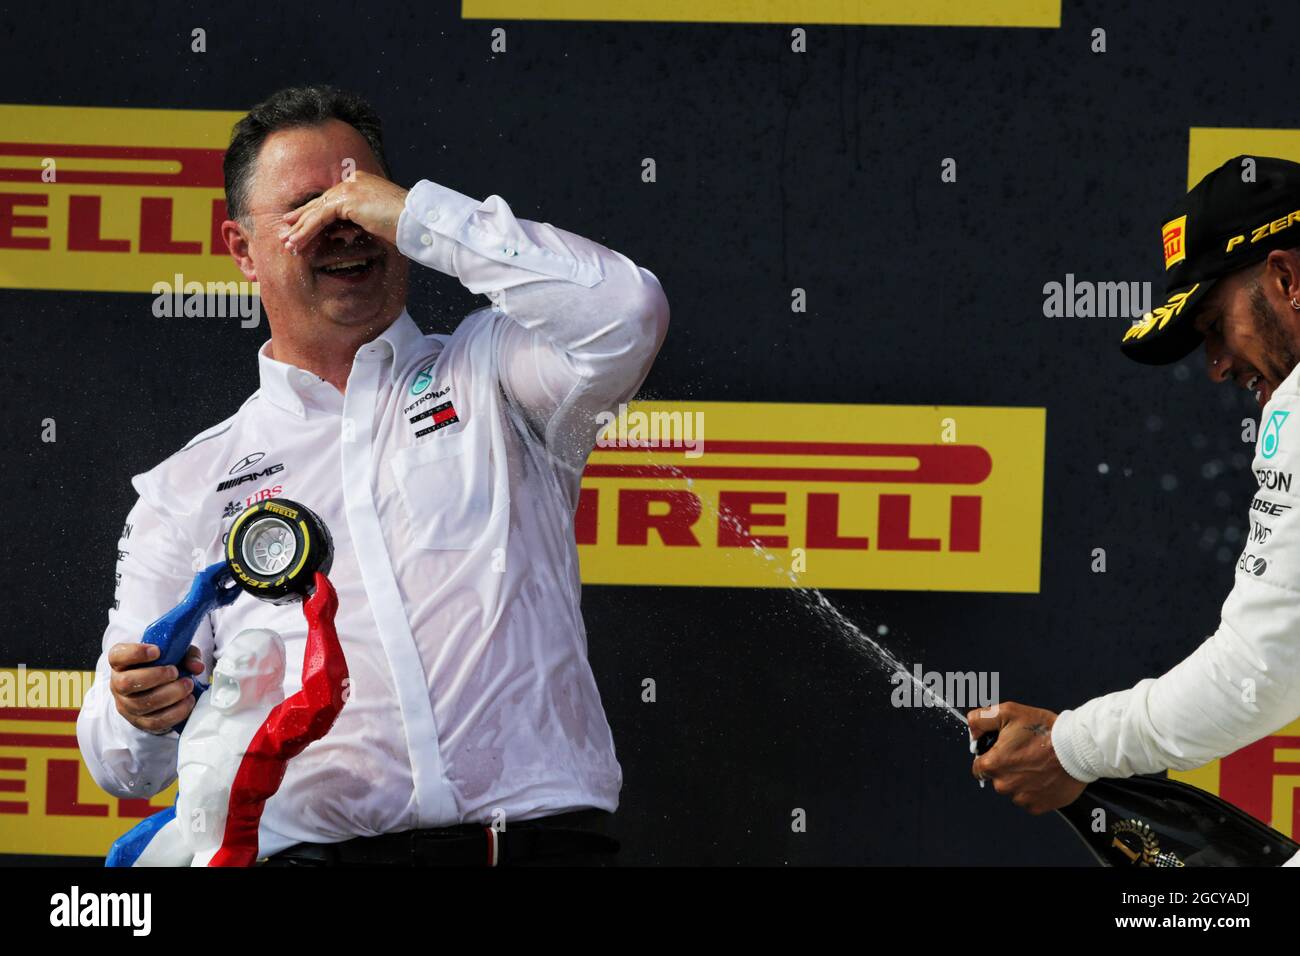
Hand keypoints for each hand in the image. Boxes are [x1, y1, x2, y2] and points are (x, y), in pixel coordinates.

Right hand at [108, 643, 204, 734]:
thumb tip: (196, 667)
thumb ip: (187, 655)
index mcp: (121, 663)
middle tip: (176, 672)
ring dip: (170, 694)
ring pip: (141, 704)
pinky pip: (155, 721)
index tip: (157, 651)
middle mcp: (118, 684)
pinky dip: (176, 712)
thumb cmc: (162, 666)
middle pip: (127, 683)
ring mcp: (126, 705)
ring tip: (187, 685)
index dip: (135, 653)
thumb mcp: (175, 654)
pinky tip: (188, 701)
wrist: (158, 689)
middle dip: (156, 676)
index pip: (117, 655)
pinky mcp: (139, 722)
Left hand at [279, 171, 408, 251]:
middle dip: (302, 219)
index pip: (332, 199)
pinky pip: (320, 216)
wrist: (416, 220)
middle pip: (321, 202)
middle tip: (286, 231)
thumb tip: (339, 232)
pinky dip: (307, 230)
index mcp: (362, 183)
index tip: (301, 223)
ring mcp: (350, 188)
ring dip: (301, 228)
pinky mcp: (347, 199)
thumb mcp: (377, 222)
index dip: (315, 212)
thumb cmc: (404, 225)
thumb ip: (357, 222)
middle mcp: (353, 181)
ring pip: (317, 210)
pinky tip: (298, 241)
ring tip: (289, 244)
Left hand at [967, 701, 1085, 813]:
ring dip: (1020, 780)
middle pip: (996, 779)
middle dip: (1006, 767)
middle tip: (1024, 754)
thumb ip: (980, 719)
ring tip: (1037, 764)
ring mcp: (1022, 798)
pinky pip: (1029, 800)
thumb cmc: (1044, 730)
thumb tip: (971, 730)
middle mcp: (1004, 785)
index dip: (989, 757)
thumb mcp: (1008, 712)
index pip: (978, 767)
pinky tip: (1044, 776)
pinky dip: (1035, 791)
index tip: (1002, 751)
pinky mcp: (1038, 806)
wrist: (1077, 747)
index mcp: (993, 764)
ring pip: (1013, 790)